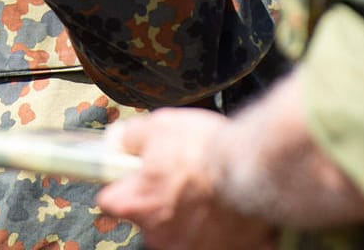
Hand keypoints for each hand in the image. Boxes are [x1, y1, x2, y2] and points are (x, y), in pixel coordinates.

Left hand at [98, 110, 278, 249]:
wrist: (252, 168)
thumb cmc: (207, 150)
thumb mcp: (159, 126)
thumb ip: (132, 137)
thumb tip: (121, 139)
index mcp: (137, 203)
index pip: (110, 201)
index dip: (122, 185)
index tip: (132, 177)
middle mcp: (158, 234)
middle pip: (148, 218)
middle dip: (162, 200)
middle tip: (182, 178)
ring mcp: (189, 247)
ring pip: (181, 230)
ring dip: (191, 214)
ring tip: (209, 190)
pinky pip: (216, 240)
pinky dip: (220, 226)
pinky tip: (228, 207)